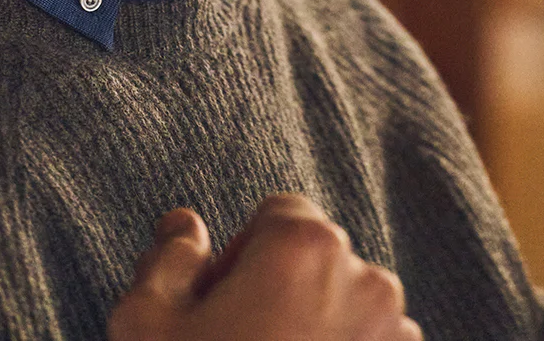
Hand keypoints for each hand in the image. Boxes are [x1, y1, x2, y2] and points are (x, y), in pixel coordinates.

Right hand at [109, 195, 421, 340]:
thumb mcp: (148, 324)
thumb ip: (168, 259)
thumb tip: (185, 226)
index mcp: (306, 244)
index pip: (277, 214)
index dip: (241, 256)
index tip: (221, 304)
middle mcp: (365, 277)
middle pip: (316, 257)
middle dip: (281, 288)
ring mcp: (395, 330)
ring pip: (347, 301)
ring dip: (317, 323)